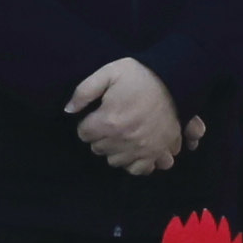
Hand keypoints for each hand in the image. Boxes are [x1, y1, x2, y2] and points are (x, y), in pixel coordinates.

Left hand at [64, 57, 184, 175]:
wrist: (174, 80)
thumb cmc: (139, 75)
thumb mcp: (108, 72)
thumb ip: (84, 91)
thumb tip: (69, 110)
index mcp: (108, 121)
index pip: (83, 134)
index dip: (88, 123)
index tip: (97, 115)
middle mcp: (123, 140)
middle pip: (98, 149)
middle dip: (100, 136)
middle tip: (110, 122)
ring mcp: (141, 149)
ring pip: (115, 161)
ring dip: (115, 150)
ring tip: (122, 135)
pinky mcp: (157, 152)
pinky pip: (140, 170)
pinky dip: (135, 163)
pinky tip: (134, 151)